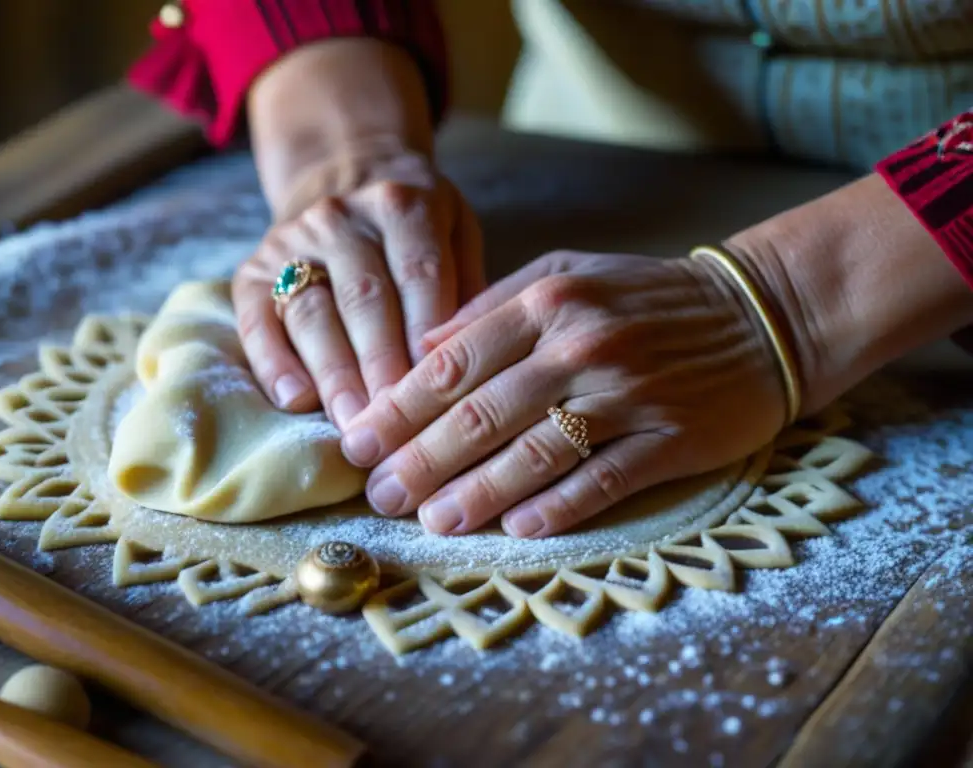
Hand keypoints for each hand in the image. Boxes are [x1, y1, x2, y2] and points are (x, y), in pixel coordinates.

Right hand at [232, 158, 482, 427]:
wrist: (342, 180)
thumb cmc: (415, 229)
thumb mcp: (456, 233)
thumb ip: (468, 286)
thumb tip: (472, 355)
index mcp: (402, 207)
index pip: (418, 273)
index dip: (426, 333)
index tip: (437, 389)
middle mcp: (342, 218)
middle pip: (363, 299)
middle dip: (381, 366)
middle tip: (398, 423)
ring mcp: (291, 243)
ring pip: (312, 313)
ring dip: (335, 375)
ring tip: (355, 427)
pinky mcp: (252, 272)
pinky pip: (257, 321)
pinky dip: (274, 364)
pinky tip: (296, 402)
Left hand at [338, 250, 788, 537]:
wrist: (760, 315)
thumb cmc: (650, 297)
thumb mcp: (568, 273)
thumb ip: (493, 306)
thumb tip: (423, 349)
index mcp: (547, 300)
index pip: (452, 362)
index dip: (397, 408)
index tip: (357, 443)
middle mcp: (580, 346)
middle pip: (480, 414)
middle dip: (419, 460)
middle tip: (379, 495)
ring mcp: (626, 394)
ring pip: (533, 454)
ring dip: (476, 494)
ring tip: (432, 522)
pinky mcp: (669, 438)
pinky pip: (601, 480)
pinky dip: (557, 507)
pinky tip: (518, 530)